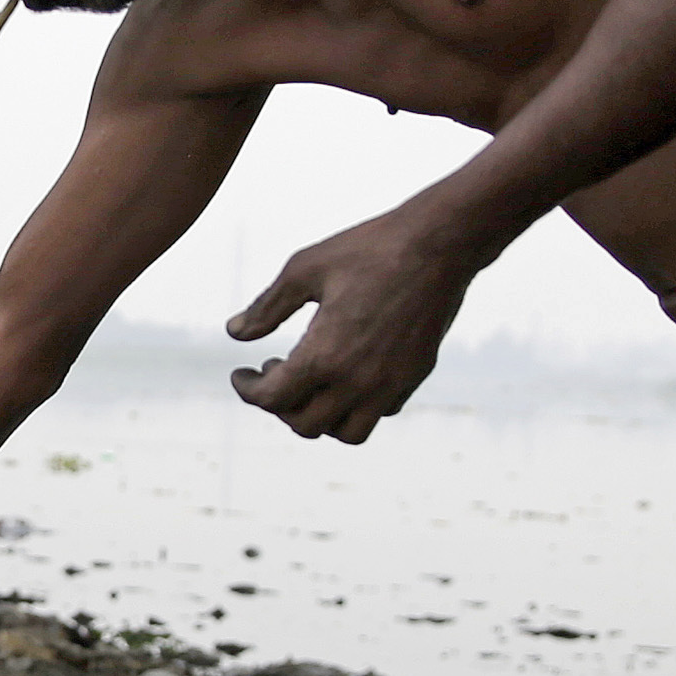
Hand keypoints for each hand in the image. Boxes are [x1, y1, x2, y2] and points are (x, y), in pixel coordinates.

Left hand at [227, 205, 476, 443]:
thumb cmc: (370, 248)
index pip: (272, 399)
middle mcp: (358, 381)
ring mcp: (390, 384)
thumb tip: (235, 333)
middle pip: (304, 424)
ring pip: (346, 433)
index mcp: (325, 356)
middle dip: (279, 404)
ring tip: (310, 383)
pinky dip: (356, 406)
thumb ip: (266, 308)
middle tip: (273, 371)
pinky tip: (347, 373)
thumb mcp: (304, 268)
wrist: (441, 243)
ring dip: (320, 417)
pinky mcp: (414, 376)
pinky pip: (380, 413)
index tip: (241, 375)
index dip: (248, 390)